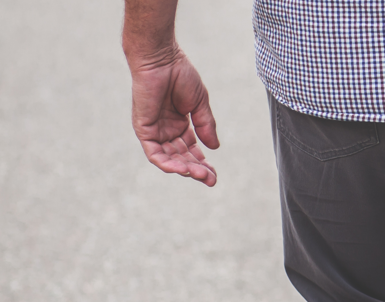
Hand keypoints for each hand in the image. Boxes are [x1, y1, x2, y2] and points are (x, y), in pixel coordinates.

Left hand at [128, 47, 218, 185]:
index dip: (203, 163)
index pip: (191, 150)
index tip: (214, 175)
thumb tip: (215, 147)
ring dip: (183, 169)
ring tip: (199, 175)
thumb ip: (206, 125)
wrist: (162, 60)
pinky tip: (181, 168)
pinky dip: (166, 162)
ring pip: (168, 158)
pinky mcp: (143, 129)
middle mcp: (166, 130)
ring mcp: (154, 131)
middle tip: (210, 179)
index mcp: (180, 124)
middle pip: (181, 157)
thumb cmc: (180, 75)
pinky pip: (154, 152)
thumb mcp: (200, 104)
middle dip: (196, 170)